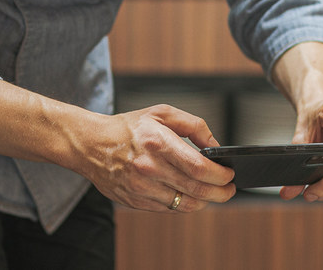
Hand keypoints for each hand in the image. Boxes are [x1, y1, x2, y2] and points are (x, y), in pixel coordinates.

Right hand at [76, 104, 235, 212]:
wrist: (92, 145)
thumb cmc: (129, 127)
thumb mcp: (162, 113)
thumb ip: (193, 125)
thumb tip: (216, 146)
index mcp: (158, 143)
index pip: (198, 167)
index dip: (220, 175)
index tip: (230, 174)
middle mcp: (150, 168)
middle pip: (196, 189)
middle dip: (221, 192)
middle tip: (230, 189)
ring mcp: (141, 187)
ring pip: (184, 203)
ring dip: (205, 201)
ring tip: (214, 194)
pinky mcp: (135, 201)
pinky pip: (168, 208)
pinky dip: (184, 204)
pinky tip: (191, 195)